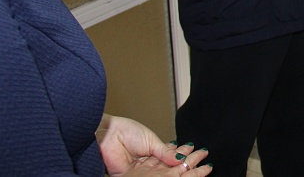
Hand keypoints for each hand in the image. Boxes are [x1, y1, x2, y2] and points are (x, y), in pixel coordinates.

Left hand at [97, 115, 211, 175]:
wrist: (108, 134)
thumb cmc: (125, 131)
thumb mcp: (150, 139)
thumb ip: (165, 151)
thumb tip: (179, 159)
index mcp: (152, 149)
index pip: (171, 157)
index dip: (182, 158)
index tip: (195, 156)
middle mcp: (147, 161)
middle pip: (165, 168)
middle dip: (179, 168)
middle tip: (195, 164)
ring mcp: (139, 171)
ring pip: (156, 175)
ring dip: (169, 174)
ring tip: (185, 172)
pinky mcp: (129, 176)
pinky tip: (165, 176)